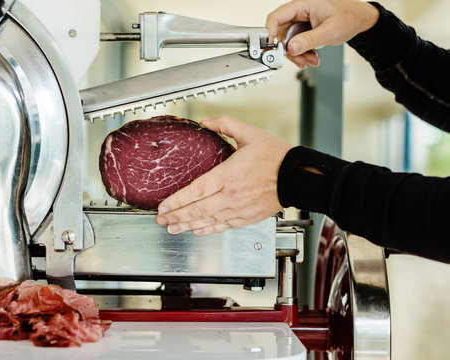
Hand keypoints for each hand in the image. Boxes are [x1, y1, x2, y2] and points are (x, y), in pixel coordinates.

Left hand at [155, 116, 292, 235]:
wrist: (299, 176)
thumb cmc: (277, 156)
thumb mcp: (250, 133)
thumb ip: (225, 125)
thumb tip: (205, 120)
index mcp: (229, 175)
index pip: (195, 191)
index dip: (176, 201)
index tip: (162, 206)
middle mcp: (231, 195)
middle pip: (197, 210)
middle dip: (175, 216)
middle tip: (160, 219)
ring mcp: (239, 209)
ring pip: (208, 221)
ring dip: (187, 225)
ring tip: (172, 228)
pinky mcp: (247, 217)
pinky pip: (224, 226)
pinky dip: (208, 229)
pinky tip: (197, 230)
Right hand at [266, 0, 379, 67]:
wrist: (360, 20)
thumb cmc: (349, 18)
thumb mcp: (329, 31)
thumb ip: (308, 40)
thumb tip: (291, 48)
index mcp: (304, 4)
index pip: (277, 16)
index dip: (270, 32)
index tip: (271, 47)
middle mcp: (300, 11)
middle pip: (281, 32)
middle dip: (289, 50)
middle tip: (298, 60)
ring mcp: (301, 21)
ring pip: (288, 41)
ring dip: (297, 54)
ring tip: (310, 60)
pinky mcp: (303, 29)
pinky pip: (296, 43)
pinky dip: (302, 52)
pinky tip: (312, 56)